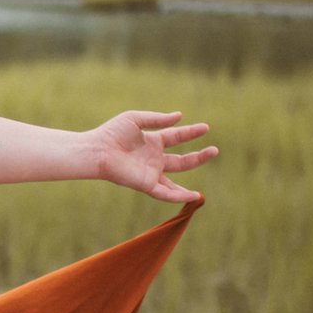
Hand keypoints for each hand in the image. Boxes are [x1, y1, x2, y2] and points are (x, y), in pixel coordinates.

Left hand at [89, 110, 217, 203]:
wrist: (97, 150)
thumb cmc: (111, 133)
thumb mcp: (136, 119)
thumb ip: (158, 119)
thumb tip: (179, 116)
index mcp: (152, 142)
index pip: (177, 137)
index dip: (191, 133)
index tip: (206, 127)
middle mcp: (153, 159)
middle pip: (181, 161)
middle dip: (199, 157)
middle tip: (215, 150)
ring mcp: (150, 173)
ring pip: (175, 182)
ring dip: (189, 185)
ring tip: (204, 190)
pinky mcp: (145, 184)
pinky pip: (165, 193)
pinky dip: (178, 196)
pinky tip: (193, 196)